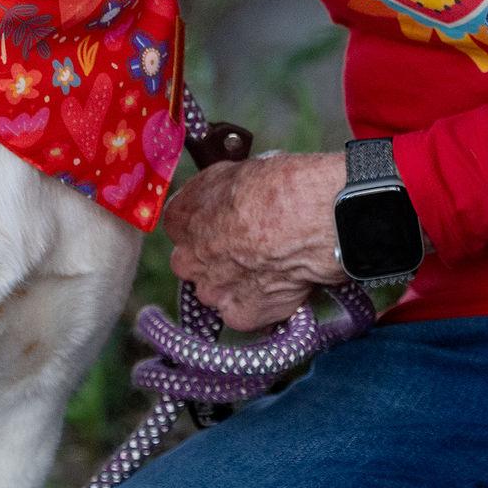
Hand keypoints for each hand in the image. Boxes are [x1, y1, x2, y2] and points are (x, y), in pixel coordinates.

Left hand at [163, 149, 350, 330]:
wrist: (308, 219)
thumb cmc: (279, 188)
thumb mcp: (236, 172)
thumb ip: (217, 193)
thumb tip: (222, 197)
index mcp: (180, 219)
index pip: (179, 226)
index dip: (206, 226)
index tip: (224, 225)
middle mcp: (188, 259)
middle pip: (193, 264)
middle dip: (214, 260)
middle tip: (248, 249)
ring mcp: (213, 291)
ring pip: (217, 293)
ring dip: (236, 285)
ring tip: (270, 269)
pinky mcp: (241, 315)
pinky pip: (244, 314)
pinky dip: (260, 305)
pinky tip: (279, 287)